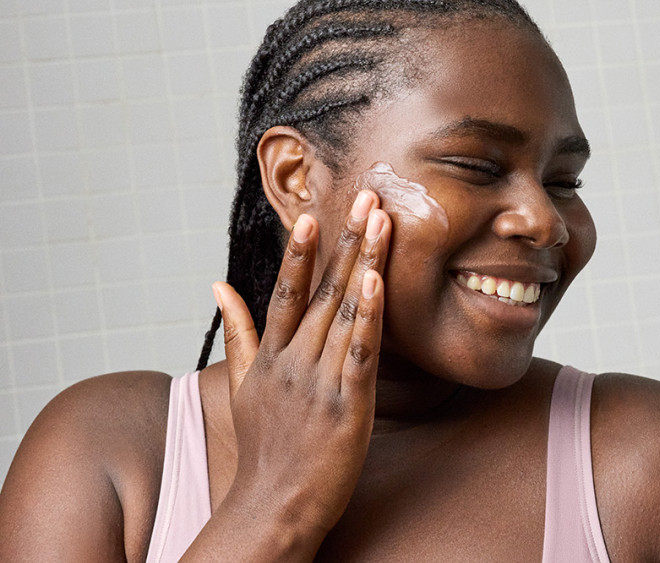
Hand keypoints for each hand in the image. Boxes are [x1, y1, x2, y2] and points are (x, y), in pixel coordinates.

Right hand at [212, 190, 390, 547]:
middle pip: (322, 290)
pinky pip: (361, 352)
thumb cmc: (264, 444)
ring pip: (345, 311)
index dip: (298, 251)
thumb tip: (218, 285)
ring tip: (382, 222)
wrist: (273, 504)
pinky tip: (377, 283)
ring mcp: (321, 381)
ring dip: (365, 263)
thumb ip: (237, 331)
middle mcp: (294, 361)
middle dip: (347, 240)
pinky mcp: (348, 404)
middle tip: (368, 197)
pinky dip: (369, 316)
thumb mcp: (242, 384)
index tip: (310, 212)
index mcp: (272, 355)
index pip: (285, 292)